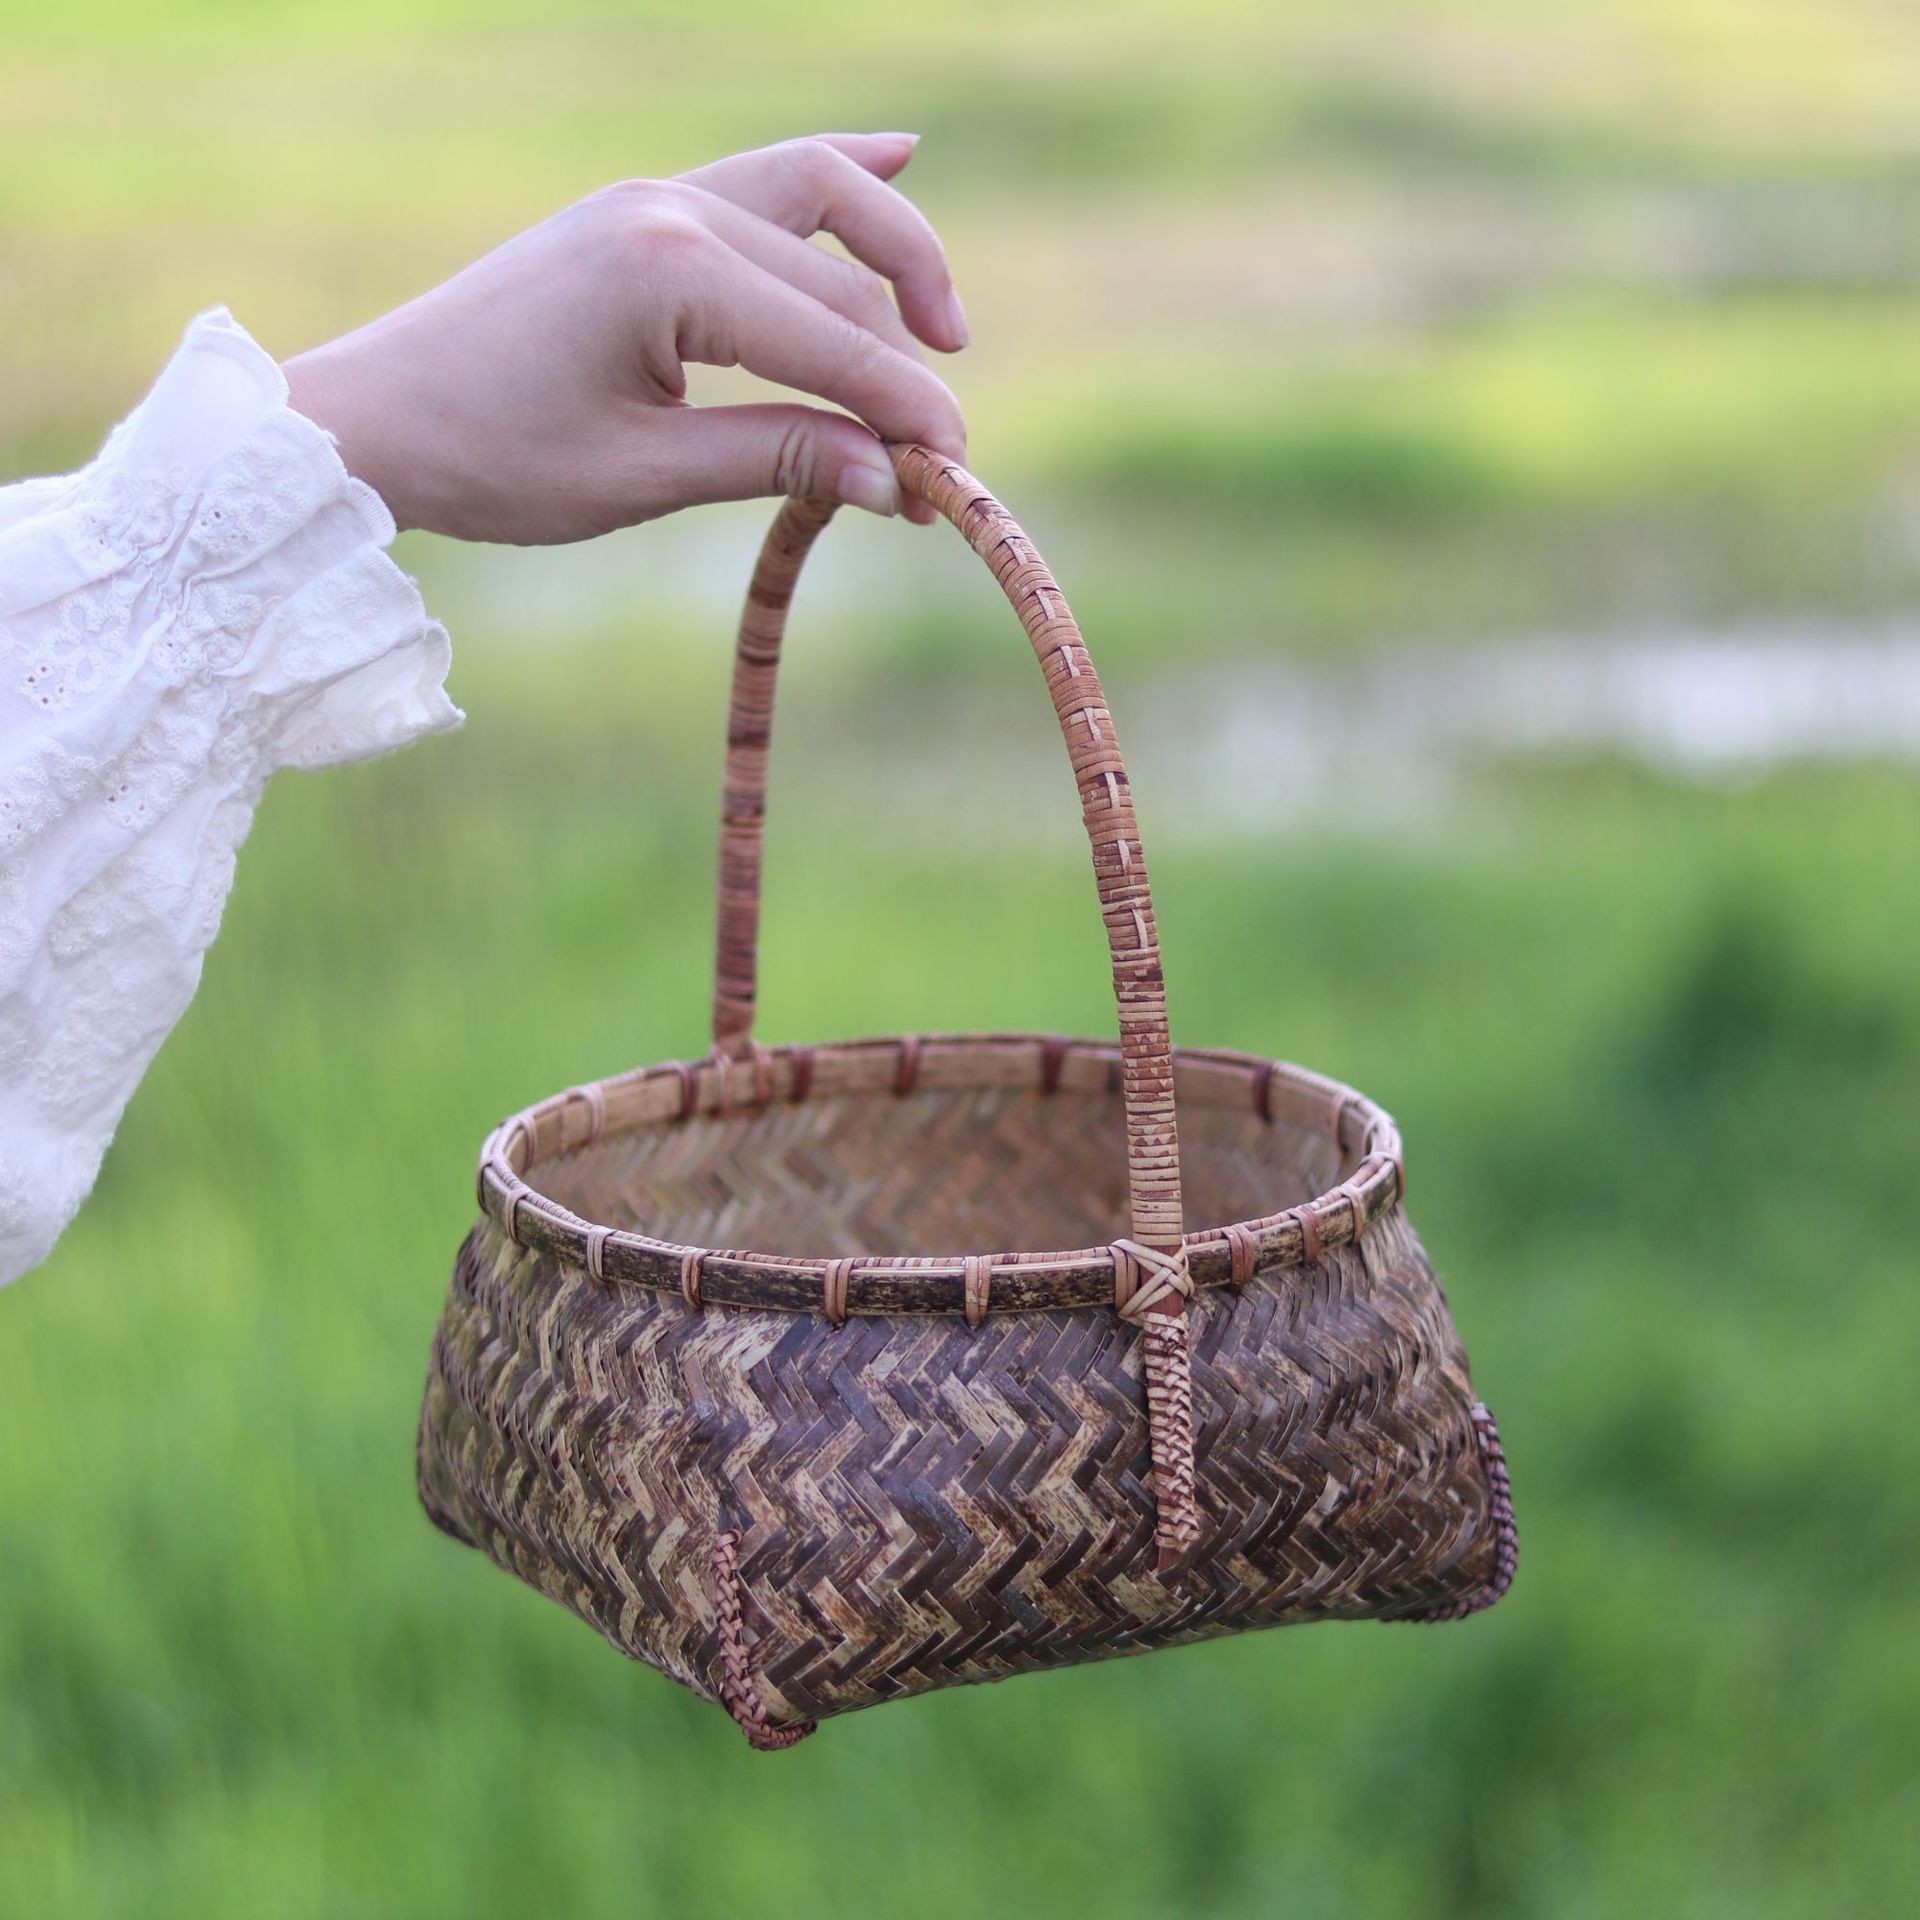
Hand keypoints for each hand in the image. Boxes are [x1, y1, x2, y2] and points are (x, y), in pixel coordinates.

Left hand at [281, 133, 968, 543]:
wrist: (377, 419)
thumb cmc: (494, 458)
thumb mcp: (642, 476)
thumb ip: (776, 462)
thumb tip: (893, 482)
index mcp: (669, 271)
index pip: (835, 341)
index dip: (907, 413)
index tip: (953, 479)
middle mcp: (672, 209)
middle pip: (838, 278)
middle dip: (903, 367)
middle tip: (935, 461)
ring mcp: (656, 198)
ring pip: (816, 195)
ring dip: (891, 254)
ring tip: (946, 330)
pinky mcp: (643, 214)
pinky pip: (764, 177)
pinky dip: (836, 181)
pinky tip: (900, 156)